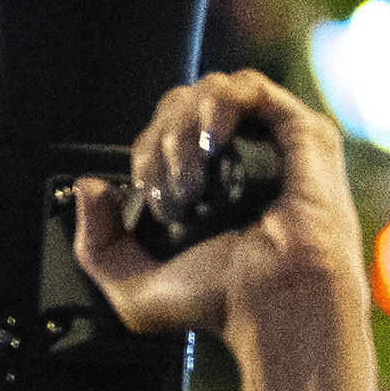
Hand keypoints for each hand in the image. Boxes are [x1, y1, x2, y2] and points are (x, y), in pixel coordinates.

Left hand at [67, 71, 363, 349]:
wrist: (276, 305)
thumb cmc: (223, 302)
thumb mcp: (133, 289)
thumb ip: (96, 246)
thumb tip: (87, 189)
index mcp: (205, 186)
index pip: (161, 137)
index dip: (144, 156)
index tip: (150, 197)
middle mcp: (238, 160)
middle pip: (179, 108)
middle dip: (160, 142)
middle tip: (171, 193)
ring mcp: (270, 142)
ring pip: (207, 92)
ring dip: (183, 128)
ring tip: (192, 178)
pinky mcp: (302, 131)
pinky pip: (247, 86)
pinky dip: (217, 105)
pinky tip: (210, 143)